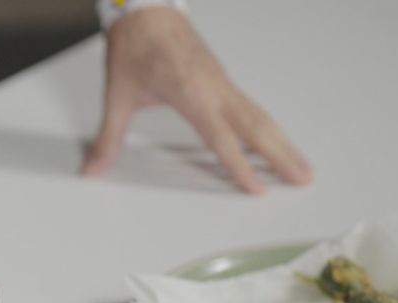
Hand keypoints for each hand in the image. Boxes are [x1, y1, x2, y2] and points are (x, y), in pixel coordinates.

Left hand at [83, 7, 311, 193]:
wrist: (145, 8)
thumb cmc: (133, 47)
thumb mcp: (116, 95)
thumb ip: (108, 137)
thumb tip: (92, 170)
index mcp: (191, 94)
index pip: (221, 138)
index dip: (239, 166)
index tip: (258, 189)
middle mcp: (215, 88)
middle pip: (256, 127)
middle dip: (281, 155)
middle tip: (305, 180)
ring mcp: (222, 81)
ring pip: (259, 116)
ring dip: (283, 142)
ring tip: (302, 167)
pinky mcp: (221, 78)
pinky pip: (250, 106)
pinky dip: (267, 126)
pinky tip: (275, 140)